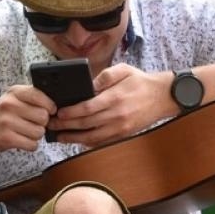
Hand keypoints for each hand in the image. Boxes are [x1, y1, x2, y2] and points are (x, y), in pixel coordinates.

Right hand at [0, 86, 53, 153]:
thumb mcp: (12, 99)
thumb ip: (31, 98)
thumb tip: (56, 107)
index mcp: (14, 92)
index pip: (41, 96)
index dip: (49, 106)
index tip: (48, 111)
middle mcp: (10, 104)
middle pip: (43, 117)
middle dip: (42, 123)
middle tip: (31, 124)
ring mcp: (7, 121)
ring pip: (39, 132)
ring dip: (35, 136)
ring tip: (24, 132)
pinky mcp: (6, 138)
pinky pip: (32, 144)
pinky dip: (30, 145)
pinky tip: (20, 141)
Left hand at [48, 66, 173, 146]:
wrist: (163, 97)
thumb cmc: (141, 82)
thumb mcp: (123, 70)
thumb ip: (104, 76)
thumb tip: (88, 86)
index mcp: (115, 98)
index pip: (87, 108)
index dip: (70, 112)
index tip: (58, 113)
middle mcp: (117, 115)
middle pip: (86, 124)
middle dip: (66, 126)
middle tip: (52, 126)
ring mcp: (121, 127)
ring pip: (92, 137)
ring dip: (74, 138)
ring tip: (60, 137)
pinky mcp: (124, 135)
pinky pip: (103, 142)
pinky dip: (89, 143)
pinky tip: (78, 140)